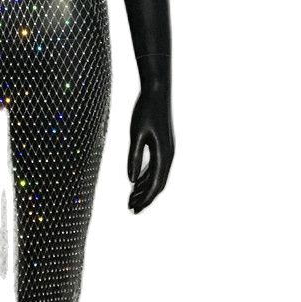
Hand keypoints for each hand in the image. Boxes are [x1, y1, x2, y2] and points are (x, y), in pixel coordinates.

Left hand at [127, 85, 173, 212]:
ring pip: (158, 176)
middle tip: (131, 209)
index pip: (155, 184)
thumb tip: (131, 180)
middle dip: (145, 198)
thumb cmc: (145, 110)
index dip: (145, 199)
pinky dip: (147, 177)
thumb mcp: (136, 134)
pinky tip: (136, 182)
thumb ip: (134, 157)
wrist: (157, 91)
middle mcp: (169, 155)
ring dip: (145, 188)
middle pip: (158, 184)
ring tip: (131, 199)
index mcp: (164, 154)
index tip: (134, 210)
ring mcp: (167, 150)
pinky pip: (156, 167)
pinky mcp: (163, 145)